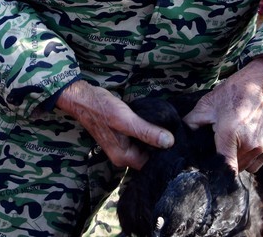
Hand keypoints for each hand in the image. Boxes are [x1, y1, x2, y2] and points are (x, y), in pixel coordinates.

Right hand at [55, 80, 174, 168]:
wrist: (83, 98)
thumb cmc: (103, 108)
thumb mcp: (127, 120)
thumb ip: (147, 132)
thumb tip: (170, 142)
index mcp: (124, 158)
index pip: (151, 164)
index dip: (165, 155)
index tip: (179, 144)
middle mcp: (123, 157)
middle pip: (148, 157)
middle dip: (161, 147)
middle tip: (177, 133)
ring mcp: (121, 147)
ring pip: (144, 147)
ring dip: (154, 139)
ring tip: (170, 128)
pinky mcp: (122, 137)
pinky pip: (139, 140)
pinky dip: (147, 133)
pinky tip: (156, 124)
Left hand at [183, 57, 262, 172]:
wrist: (259, 87)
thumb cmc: (230, 95)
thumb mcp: (205, 106)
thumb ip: (190, 124)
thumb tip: (177, 139)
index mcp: (230, 133)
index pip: (225, 168)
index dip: (215, 172)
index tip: (208, 170)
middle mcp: (249, 143)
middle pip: (233, 169)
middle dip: (223, 163)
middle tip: (218, 148)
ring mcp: (262, 147)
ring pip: (244, 168)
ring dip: (236, 161)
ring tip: (231, 144)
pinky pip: (255, 165)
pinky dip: (248, 159)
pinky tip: (242, 144)